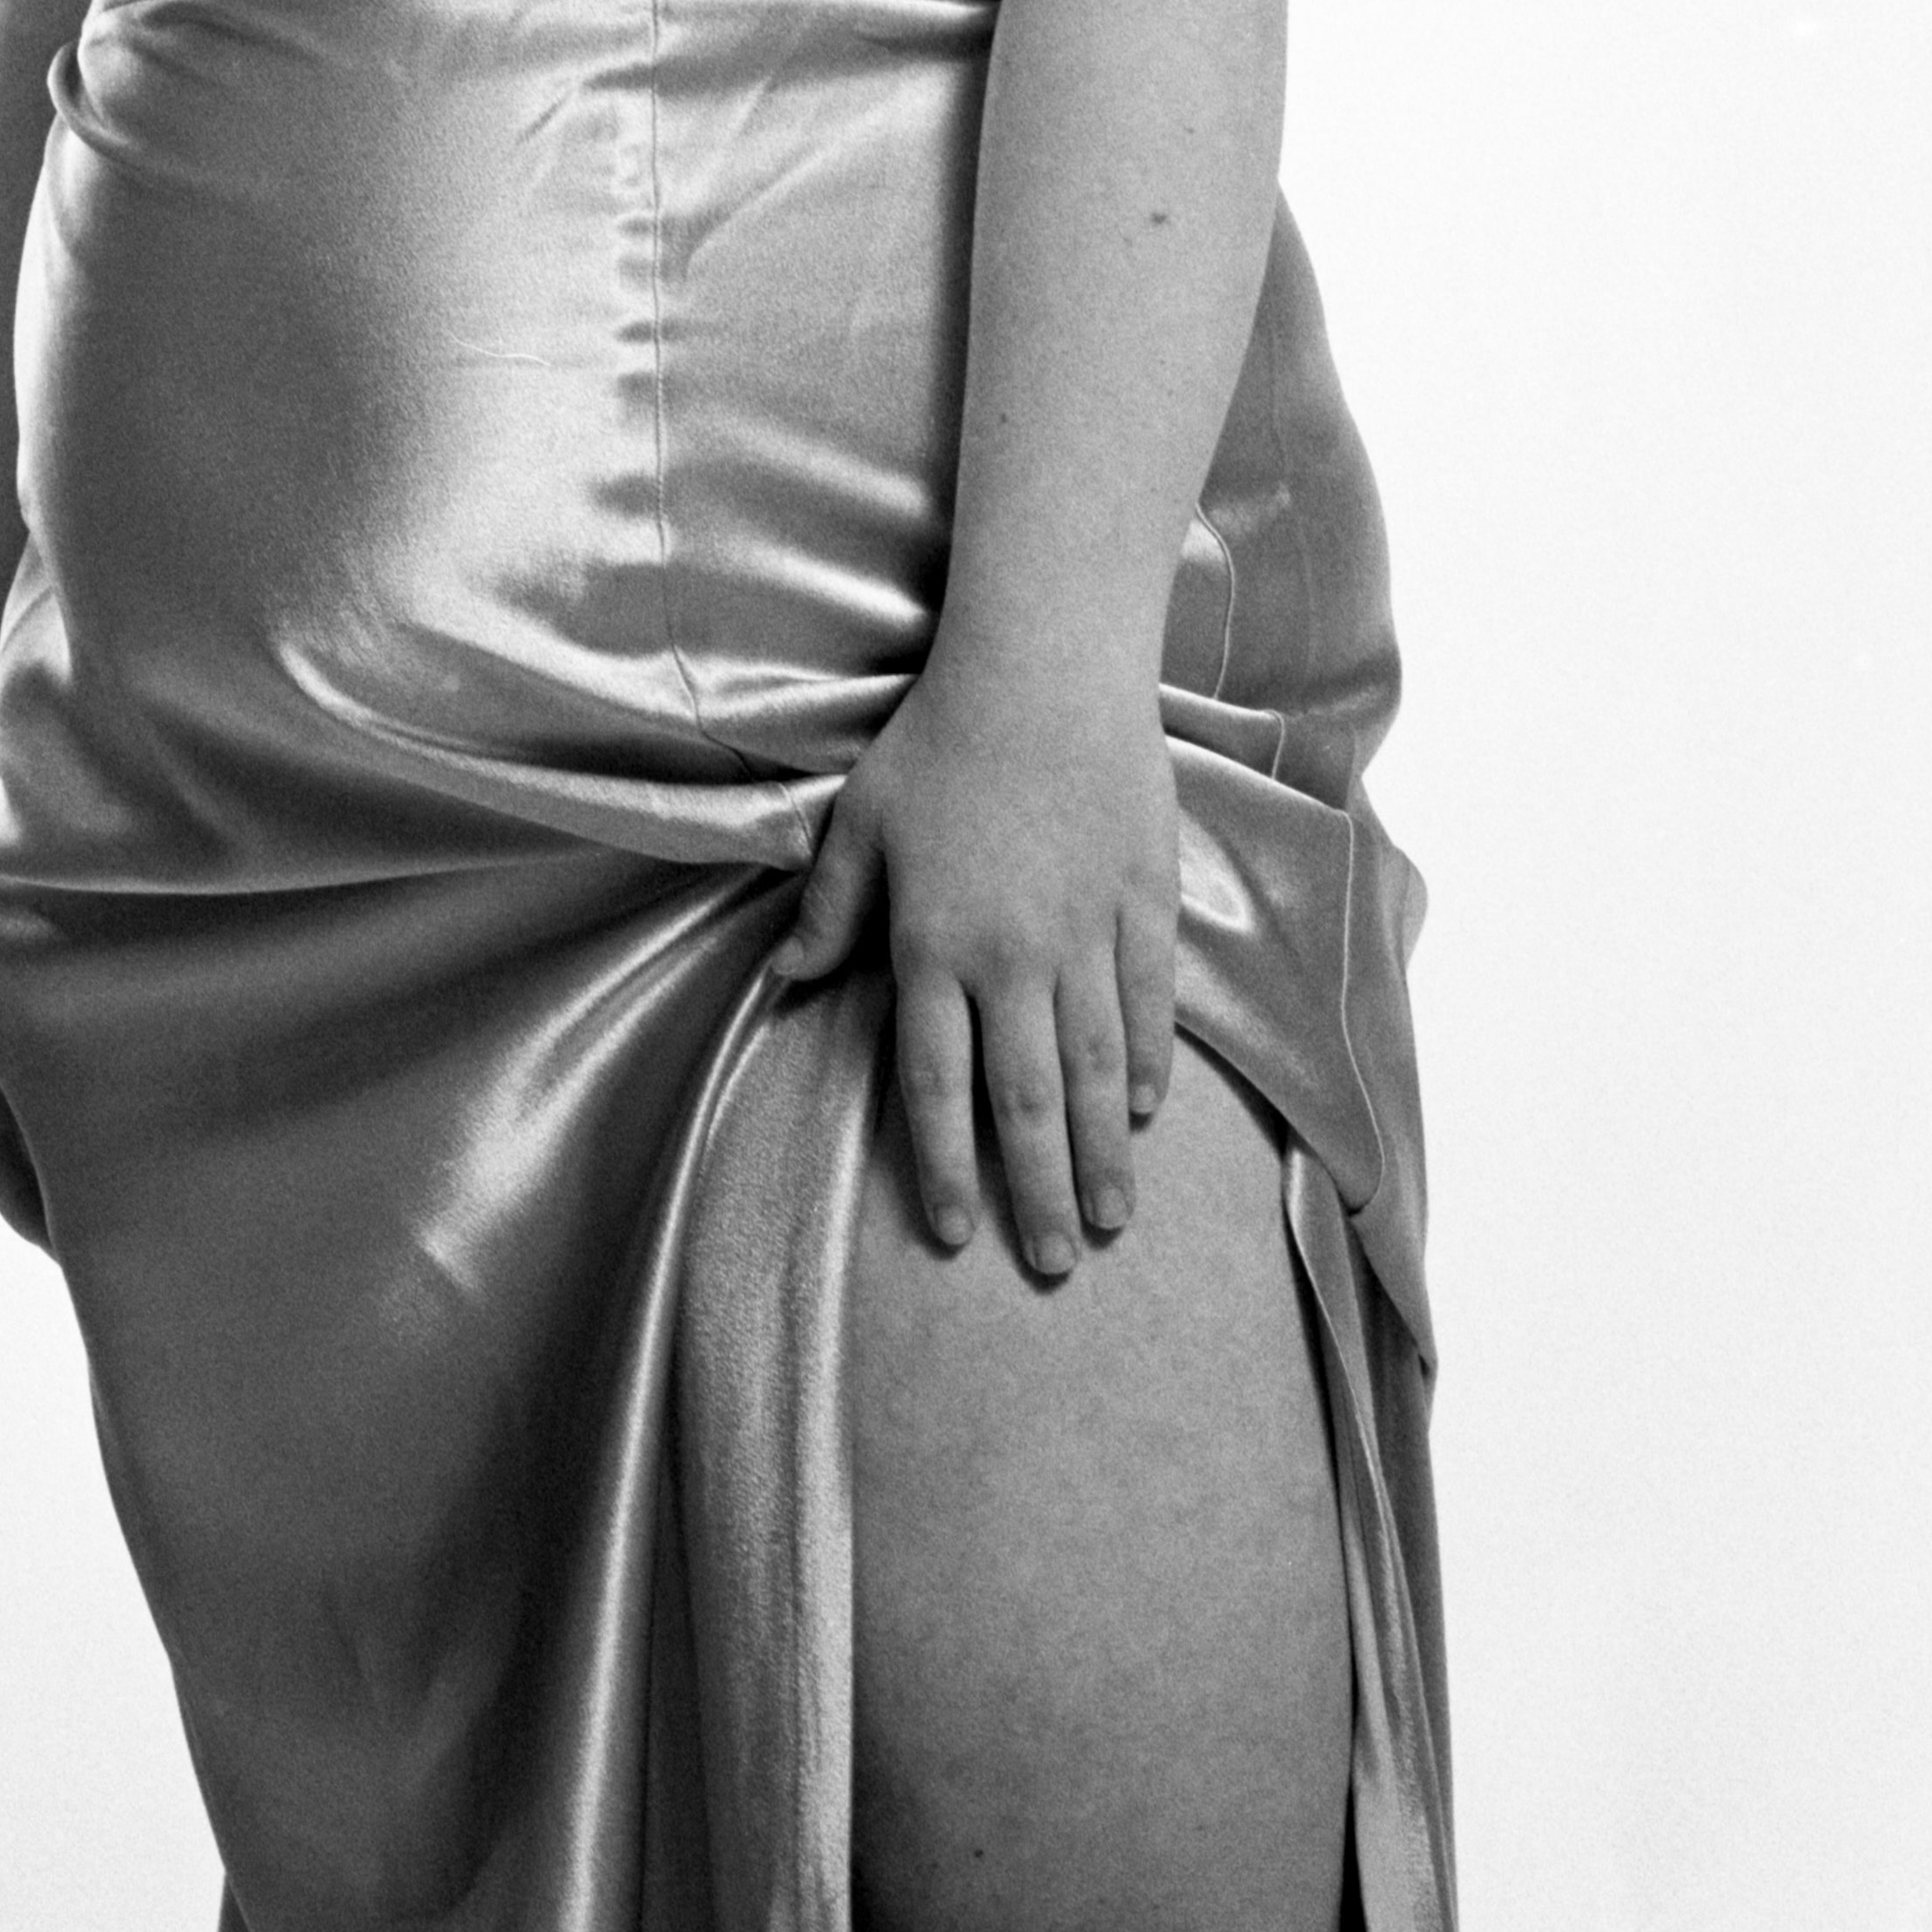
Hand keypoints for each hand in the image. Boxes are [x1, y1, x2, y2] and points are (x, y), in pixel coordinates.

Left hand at [767, 646, 1179, 1277]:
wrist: (1045, 667)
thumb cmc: (939, 738)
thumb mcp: (861, 823)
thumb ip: (829, 912)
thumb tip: (782, 980)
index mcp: (934, 946)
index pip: (937, 1085)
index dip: (942, 1168)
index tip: (951, 1232)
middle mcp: (1013, 958)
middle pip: (1027, 1101)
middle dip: (1038, 1192)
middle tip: (1054, 1264)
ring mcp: (1087, 934)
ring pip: (1098, 1068)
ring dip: (1105, 1152)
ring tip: (1113, 1222)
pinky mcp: (1143, 900)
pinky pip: (1150, 1001)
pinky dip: (1150, 1061)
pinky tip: (1148, 1111)